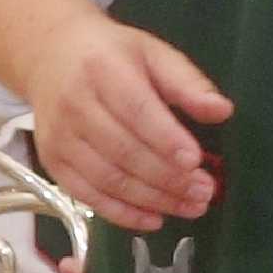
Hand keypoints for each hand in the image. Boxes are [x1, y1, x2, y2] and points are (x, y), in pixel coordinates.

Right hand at [21, 14, 230, 231]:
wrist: (50, 57)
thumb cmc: (112, 55)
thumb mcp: (154, 53)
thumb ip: (188, 83)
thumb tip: (222, 111)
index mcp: (103, 72)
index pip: (136, 111)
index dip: (166, 140)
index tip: (195, 161)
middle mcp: (75, 108)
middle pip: (123, 151)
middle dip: (167, 177)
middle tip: (205, 192)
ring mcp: (59, 140)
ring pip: (107, 178)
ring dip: (151, 199)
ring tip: (191, 207)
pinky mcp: (52, 164)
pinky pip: (87, 196)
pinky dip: (121, 213)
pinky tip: (153, 219)